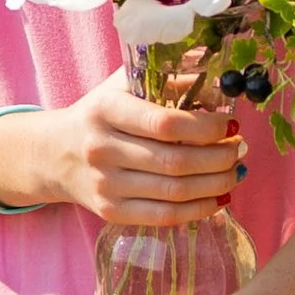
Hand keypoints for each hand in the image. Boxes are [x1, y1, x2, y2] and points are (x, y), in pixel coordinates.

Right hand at [0, 67, 244, 226]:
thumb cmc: (101, 113)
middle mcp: (101, 149)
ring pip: (174, 192)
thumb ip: (168, 77)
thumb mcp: (125, 85)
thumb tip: (220, 77)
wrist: (55, 153)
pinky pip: (164, 217)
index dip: (207, 127)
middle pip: (175, 161)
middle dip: (220, 157)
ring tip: (235, 171)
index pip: (166, 123)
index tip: (230, 123)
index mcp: (106, 110)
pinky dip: (199, 209)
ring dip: (216, 183)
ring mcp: (105, 185)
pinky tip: (219, 197)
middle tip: (240, 148)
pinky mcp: (110, 212)